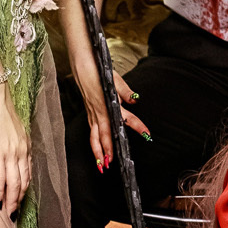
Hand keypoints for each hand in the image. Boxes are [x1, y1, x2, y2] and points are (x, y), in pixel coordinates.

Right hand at [0, 82, 31, 215]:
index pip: (27, 173)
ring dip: (11, 201)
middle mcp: (21, 151)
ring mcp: (11, 153)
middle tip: (14, 214)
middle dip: (19, 200)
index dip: (24, 189)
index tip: (20, 200)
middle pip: (23, 182)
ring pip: (14, 183)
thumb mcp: (8, 127)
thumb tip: (4, 149)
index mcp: (25, 145)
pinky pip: (0, 178)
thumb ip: (9, 140)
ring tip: (7, 213)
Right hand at [71, 49, 149, 169]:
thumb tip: (136, 99)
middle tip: (110, 165)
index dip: (137, 126)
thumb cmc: (98, 68)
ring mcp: (92, 112)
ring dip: (97, 151)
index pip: (125, 118)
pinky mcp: (88, 111)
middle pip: (103, 135)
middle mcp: (99, 111)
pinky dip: (93, 142)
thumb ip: (125, 91)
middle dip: (107, 150)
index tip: (147, 134)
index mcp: (107, 103)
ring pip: (94, 136)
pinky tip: (97, 149)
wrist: (80, 62)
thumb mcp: (114, 78)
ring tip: (101, 165)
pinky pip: (90, 131)